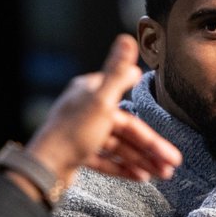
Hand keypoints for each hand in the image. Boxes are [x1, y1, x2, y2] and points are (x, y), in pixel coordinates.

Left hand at [26, 34, 181, 190]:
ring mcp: (81, 133)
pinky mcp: (77, 152)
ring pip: (117, 146)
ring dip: (140, 160)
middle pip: (126, 131)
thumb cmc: (72, 133)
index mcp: (91, 94)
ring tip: (161, 174)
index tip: (169, 141)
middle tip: (170, 165)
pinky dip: (122, 166)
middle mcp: (86, 110)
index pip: (130, 112)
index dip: (151, 131)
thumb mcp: (100, 101)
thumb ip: (117, 73)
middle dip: (150, 150)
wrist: (45, 167)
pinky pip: (105, 159)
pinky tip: (139, 176)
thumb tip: (127, 40)